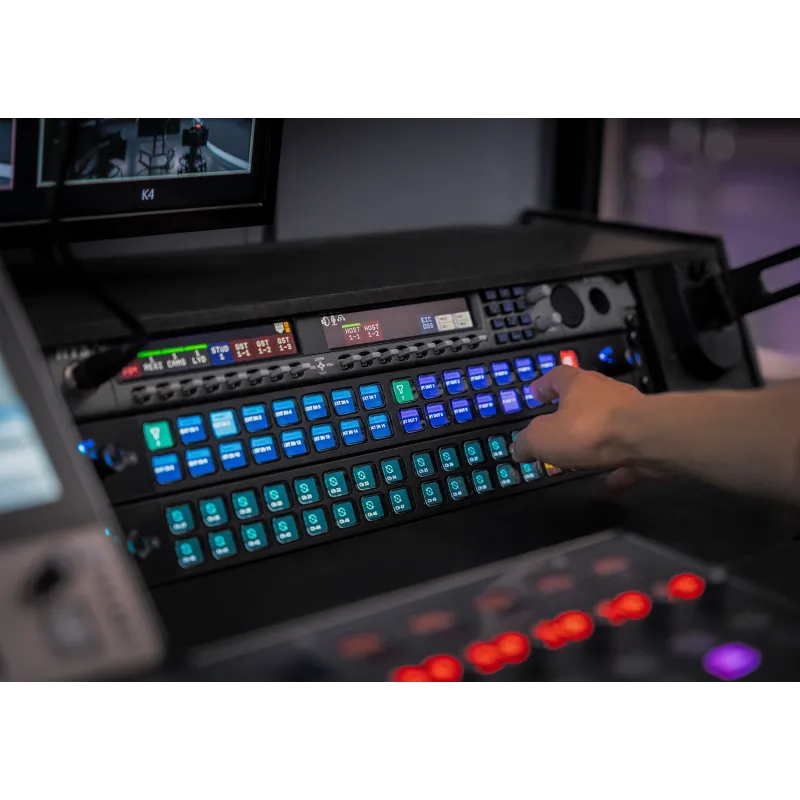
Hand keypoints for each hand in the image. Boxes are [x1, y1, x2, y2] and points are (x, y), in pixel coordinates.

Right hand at [510, 366, 655, 490]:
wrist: (648, 440)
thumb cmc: (588, 431)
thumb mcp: (542, 438)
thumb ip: (527, 442)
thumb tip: (519, 448)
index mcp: (578, 384)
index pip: (557, 376)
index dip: (544, 385)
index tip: (535, 394)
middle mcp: (606, 392)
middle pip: (585, 397)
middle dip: (570, 413)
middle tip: (556, 429)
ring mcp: (632, 413)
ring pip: (608, 423)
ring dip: (595, 438)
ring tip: (582, 458)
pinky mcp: (650, 437)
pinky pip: (629, 451)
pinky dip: (619, 464)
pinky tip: (612, 480)